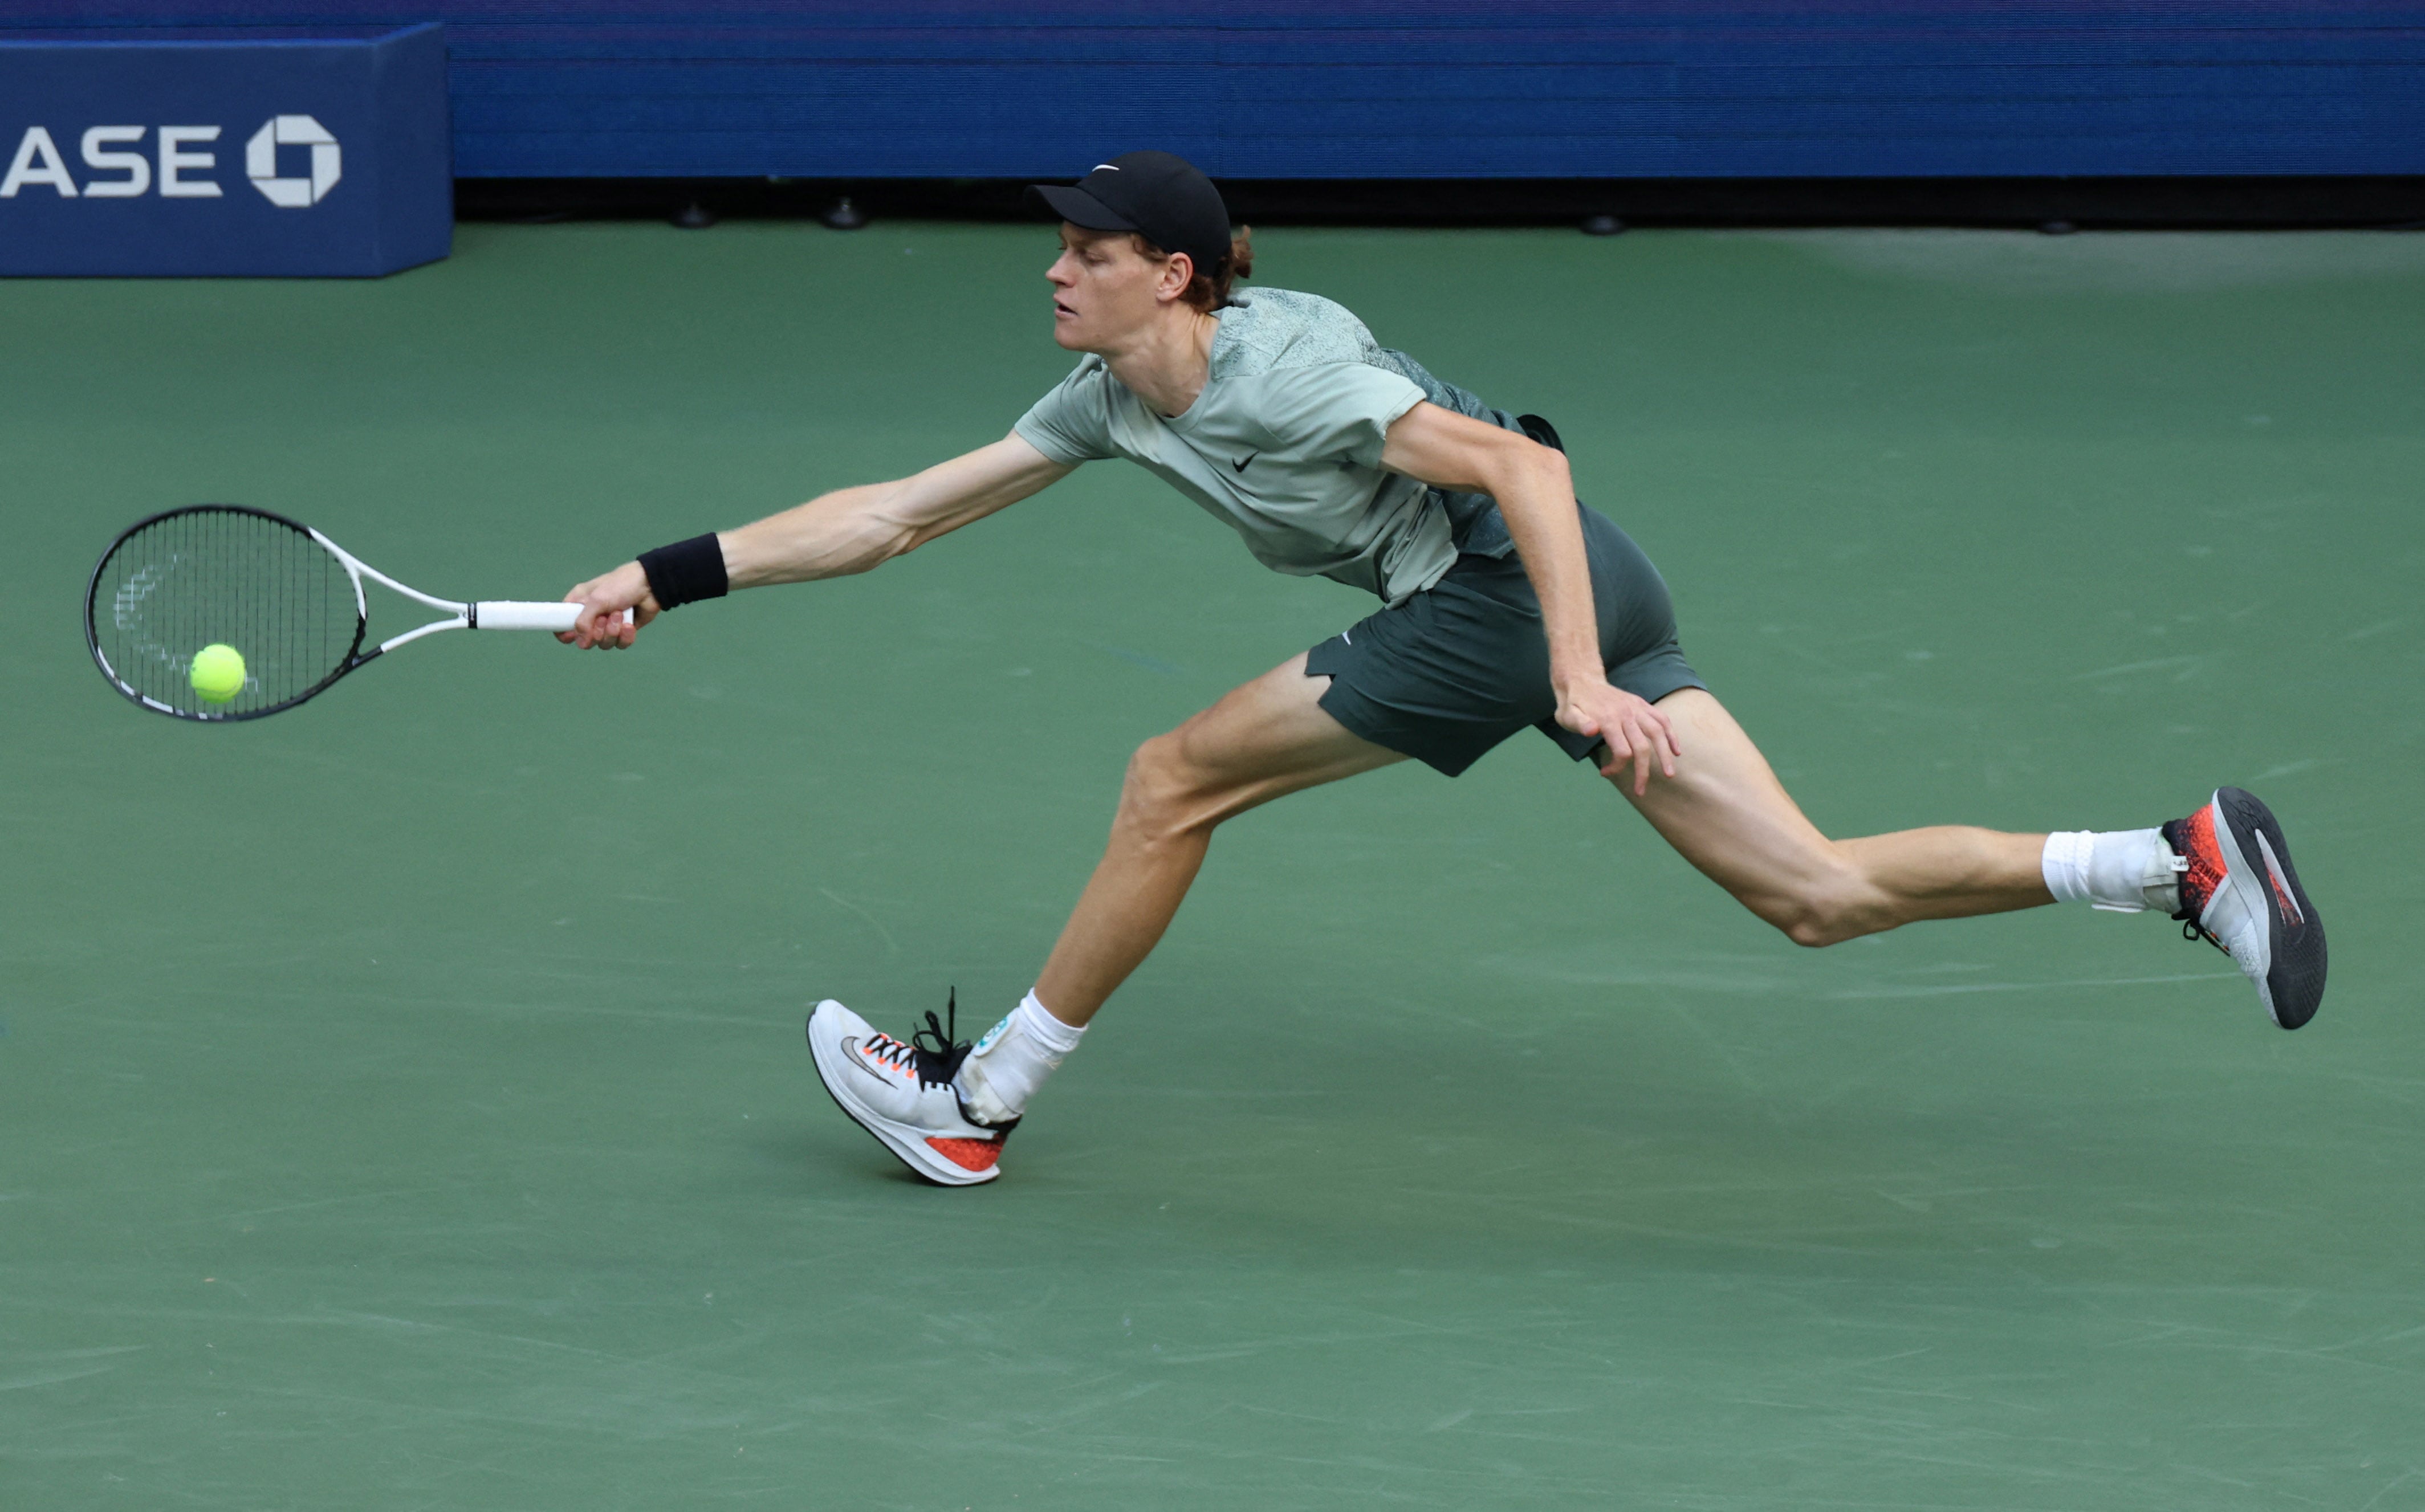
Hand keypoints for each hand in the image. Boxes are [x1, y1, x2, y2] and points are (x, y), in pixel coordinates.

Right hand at [558, 562, 660, 649]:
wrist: (650, 585)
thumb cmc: (621, 585)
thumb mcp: (597, 599)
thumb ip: (584, 621)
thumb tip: (580, 642)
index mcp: (579, 604)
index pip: (562, 624)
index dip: (566, 633)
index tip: (573, 635)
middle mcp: (591, 615)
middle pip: (585, 640)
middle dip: (597, 632)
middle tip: (605, 618)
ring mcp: (608, 624)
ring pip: (603, 644)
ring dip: (613, 632)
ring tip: (620, 615)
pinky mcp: (623, 631)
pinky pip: (620, 644)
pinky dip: (625, 637)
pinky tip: (630, 624)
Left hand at [1555, 675, 1681, 795]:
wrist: (1581, 679)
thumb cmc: (1572, 703)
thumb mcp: (1567, 715)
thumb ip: (1579, 723)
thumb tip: (1591, 731)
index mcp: (1608, 720)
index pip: (1622, 751)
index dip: (1616, 768)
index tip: (1604, 773)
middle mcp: (1626, 714)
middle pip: (1642, 747)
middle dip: (1643, 771)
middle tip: (1641, 790)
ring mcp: (1636, 708)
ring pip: (1658, 732)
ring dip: (1665, 755)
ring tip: (1670, 774)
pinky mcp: (1641, 704)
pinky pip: (1662, 719)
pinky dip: (1671, 734)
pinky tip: (1676, 750)